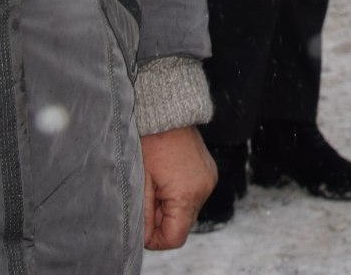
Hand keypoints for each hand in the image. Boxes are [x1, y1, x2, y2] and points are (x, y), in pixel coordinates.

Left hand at [140, 125, 216, 250]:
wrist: (168, 112)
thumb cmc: (151, 142)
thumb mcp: (140, 182)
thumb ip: (144, 214)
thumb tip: (145, 236)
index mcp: (187, 194)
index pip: (174, 238)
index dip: (155, 238)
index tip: (142, 224)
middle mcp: (204, 189)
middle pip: (182, 225)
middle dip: (162, 220)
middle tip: (147, 198)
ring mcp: (209, 180)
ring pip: (187, 211)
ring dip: (170, 206)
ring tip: (157, 184)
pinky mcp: (209, 172)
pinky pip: (194, 195)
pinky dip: (179, 195)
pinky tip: (167, 177)